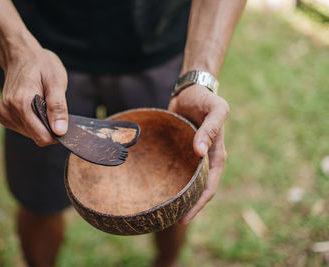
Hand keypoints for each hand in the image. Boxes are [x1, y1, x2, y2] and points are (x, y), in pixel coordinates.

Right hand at [0, 48, 67, 145]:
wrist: (21, 56)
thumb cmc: (42, 66)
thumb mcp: (56, 81)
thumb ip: (58, 107)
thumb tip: (60, 131)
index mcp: (21, 103)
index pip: (42, 137)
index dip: (57, 133)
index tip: (64, 120)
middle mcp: (9, 111)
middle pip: (38, 137)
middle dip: (50, 127)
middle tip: (54, 106)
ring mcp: (4, 115)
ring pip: (33, 135)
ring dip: (42, 123)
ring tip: (43, 102)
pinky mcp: (4, 117)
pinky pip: (26, 130)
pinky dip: (35, 122)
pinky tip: (35, 105)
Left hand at [168, 84, 228, 224]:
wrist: (192, 90)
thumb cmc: (206, 99)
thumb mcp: (216, 110)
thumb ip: (210, 129)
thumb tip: (200, 152)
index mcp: (216, 155)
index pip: (209, 187)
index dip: (199, 205)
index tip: (183, 220)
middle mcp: (204, 160)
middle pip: (196, 190)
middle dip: (186, 207)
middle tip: (168, 222)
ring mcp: (190, 156)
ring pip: (184, 182)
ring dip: (177, 196)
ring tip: (160, 211)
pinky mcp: (178, 150)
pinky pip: (173, 169)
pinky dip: (167, 179)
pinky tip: (153, 186)